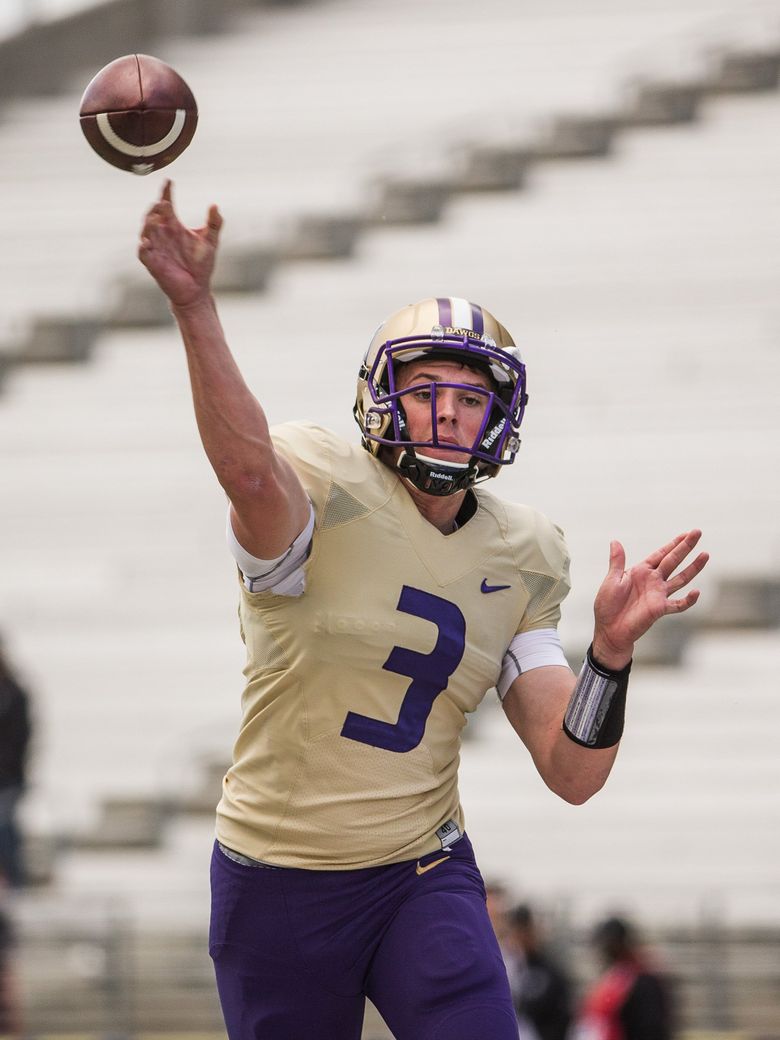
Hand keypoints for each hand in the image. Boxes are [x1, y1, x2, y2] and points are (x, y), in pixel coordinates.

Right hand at [138, 180, 222, 308]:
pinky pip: (143, 253)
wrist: (198, 289)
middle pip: (152, 215)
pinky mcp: (153, 263)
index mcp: (173, 226)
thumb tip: (215, 205)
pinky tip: (147, 242)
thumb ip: (214, 223)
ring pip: (145, 231)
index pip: (166, 205)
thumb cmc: (202, 265)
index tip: (169, 181)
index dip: (166, 192)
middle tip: (163, 202)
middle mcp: (162, 234)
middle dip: (155, 208)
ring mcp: (156, 248)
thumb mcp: (211, 241)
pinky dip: (143, 247)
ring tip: (156, 218)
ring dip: (148, 223)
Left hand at [592, 530, 708, 668]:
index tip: (686, 533)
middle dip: (685, 547)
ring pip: (681, 578)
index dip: (673, 543)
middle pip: (673, 561)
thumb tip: (615, 541)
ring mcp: (659, 594)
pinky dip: (688, 600)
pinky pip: (678, 604)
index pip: (661, 554)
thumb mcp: (611, 580)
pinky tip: (696, 592)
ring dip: (693, 568)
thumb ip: (617, 561)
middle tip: (698, 532)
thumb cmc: (607, 605)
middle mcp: (653, 580)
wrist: (609, 629)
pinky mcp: (660, 609)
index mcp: (641, 571)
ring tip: (705, 554)